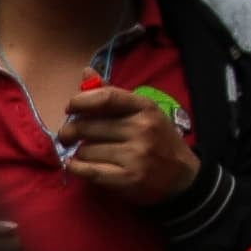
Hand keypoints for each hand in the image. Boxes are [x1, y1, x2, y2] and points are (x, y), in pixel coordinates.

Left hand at [59, 82, 197, 207]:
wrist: (182, 176)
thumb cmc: (157, 140)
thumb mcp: (143, 112)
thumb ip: (112, 96)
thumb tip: (85, 72)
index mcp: (145, 107)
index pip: (106, 97)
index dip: (80, 101)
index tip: (70, 108)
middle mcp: (142, 128)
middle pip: (87, 126)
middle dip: (70, 132)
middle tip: (68, 137)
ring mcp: (136, 155)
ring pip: (85, 150)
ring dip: (79, 153)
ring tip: (89, 154)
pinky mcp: (128, 178)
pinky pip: (87, 171)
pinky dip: (76, 168)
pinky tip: (77, 165)